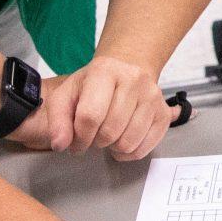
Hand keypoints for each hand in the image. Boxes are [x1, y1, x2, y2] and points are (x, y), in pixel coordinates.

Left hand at [25, 55, 175, 157]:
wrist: (128, 67)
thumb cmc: (94, 84)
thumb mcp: (67, 94)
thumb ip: (58, 119)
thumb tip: (61, 144)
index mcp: (104, 71)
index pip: (90, 116)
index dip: (79, 138)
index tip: (75, 142)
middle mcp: (133, 80)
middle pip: (110, 132)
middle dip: (95, 142)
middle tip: (92, 136)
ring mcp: (152, 97)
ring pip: (128, 143)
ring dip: (112, 148)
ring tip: (107, 136)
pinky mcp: (163, 114)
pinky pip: (144, 149)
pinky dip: (129, 153)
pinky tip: (121, 141)